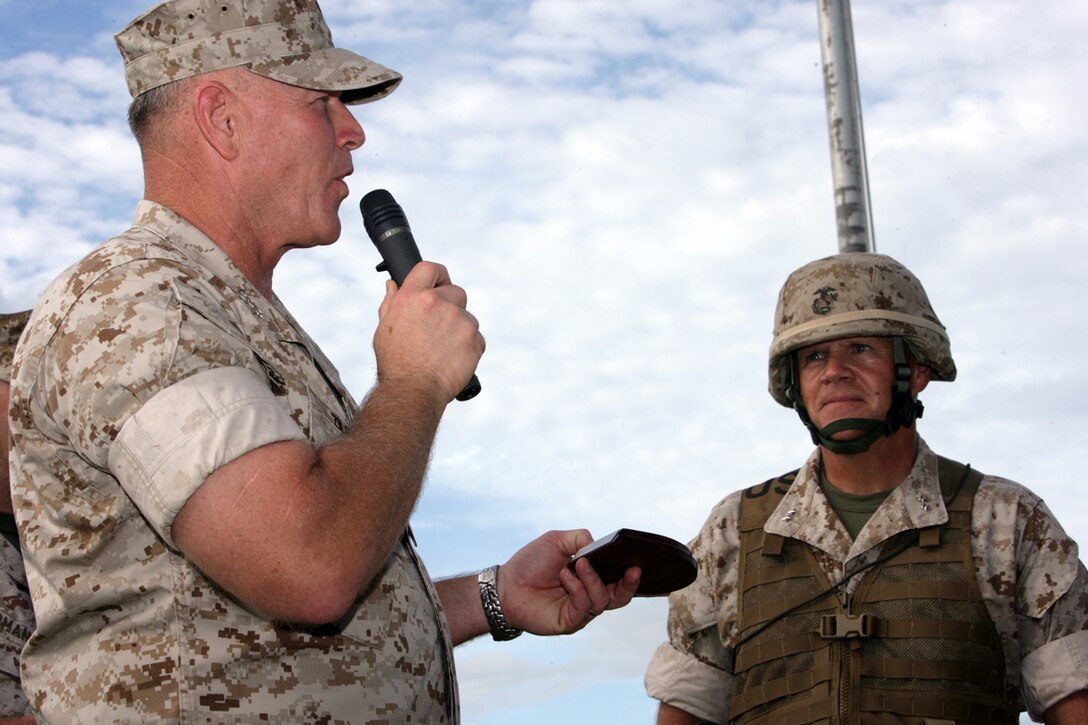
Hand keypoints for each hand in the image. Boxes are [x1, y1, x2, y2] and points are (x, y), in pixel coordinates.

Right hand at [374, 261, 483, 401]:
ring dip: (460, 330)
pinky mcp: (474, 338)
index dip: (438, 276)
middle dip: (451, 307)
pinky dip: (469, 348)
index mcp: (412, 297)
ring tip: (442, 351)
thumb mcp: (384, 329)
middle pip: (456, 292)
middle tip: (439, 329)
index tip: (440, 284)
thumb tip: (393, 285)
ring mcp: (459, 320)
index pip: (430, 268)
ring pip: (467, 318)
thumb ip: (391, 303)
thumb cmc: (395, 363)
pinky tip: (453, 360)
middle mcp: (437, 303)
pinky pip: (477, 338)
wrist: (413, 391)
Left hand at [499, 529, 640, 634]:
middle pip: (619, 597)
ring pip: (602, 599)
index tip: (638, 561)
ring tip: (577, 564)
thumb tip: (600, 545)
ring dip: (592, 579)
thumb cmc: (531, 562)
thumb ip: (581, 539)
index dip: (631, 574)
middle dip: (629, 584)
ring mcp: (580, 611)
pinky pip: (584, 607)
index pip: (618, 580)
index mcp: (590, 578)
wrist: (506, 583)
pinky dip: (578, 588)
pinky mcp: (568, 622)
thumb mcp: (558, 541)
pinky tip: (565, 575)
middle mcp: (589, 596)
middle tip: (633, 570)